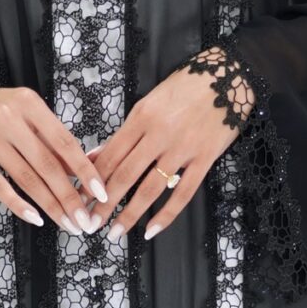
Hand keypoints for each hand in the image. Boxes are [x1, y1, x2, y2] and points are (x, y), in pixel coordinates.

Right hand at [0, 76, 111, 233]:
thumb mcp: (27, 113)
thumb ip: (53, 139)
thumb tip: (87, 167)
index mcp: (29, 105)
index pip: (64, 142)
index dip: (84, 170)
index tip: (100, 193)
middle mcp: (9, 119)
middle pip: (47, 165)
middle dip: (69, 197)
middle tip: (84, 220)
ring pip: (26, 178)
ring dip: (49, 206)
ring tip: (66, 223)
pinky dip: (19, 205)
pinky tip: (36, 218)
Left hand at [85, 45, 256, 240]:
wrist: (228, 75)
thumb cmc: (185, 87)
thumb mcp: (149, 103)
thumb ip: (125, 132)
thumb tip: (97, 156)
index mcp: (140, 118)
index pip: (109, 156)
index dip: (90, 181)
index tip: (78, 199)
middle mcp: (159, 135)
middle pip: (124, 176)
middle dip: (102, 204)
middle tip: (88, 224)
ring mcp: (183, 149)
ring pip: (150, 188)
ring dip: (129, 214)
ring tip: (115, 232)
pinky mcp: (205, 159)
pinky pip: (183, 193)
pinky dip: (167, 214)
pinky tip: (152, 230)